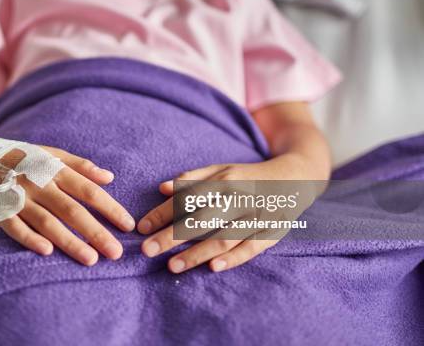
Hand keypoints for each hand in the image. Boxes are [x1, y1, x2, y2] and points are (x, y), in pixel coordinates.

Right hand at [0, 136, 134, 265]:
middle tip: (116, 253)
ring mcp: (19, 198)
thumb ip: (81, 166)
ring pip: (48, 223)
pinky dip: (30, 239)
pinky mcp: (0, 211)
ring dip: (69, 242)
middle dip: (96, 232)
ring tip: (91, 259)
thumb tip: (109, 177)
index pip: (89, 191)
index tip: (128, 225)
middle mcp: (39, 184)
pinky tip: (47, 252)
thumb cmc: (25, 158)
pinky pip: (16, 228)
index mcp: (55, 170)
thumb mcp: (53, 154)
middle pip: (72, 211)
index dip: (110, 208)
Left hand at [138, 157, 315, 273]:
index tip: (141, 228)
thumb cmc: (248, 177)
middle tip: (146, 250)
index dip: (162, 213)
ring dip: (197, 253)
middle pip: (200, 220)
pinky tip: (213, 267)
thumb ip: (192, 178)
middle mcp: (238, 197)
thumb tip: (161, 187)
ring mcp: (256, 216)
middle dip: (171, 236)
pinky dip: (233, 258)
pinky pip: (252, 248)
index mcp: (223, 181)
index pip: (186, 198)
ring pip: (223, 237)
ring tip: (171, 266)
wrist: (296, 176)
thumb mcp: (221, 170)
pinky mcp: (272, 231)